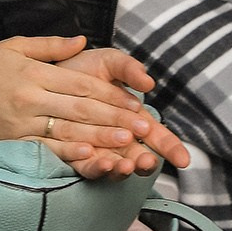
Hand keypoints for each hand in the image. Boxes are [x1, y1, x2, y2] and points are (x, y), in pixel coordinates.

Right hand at [0, 36, 178, 171]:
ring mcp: (22, 121)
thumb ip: (51, 45)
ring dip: (100, 137)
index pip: (82, 84)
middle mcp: (31, 97)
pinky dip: (68, 152)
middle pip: (81, 108)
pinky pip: (45, 148)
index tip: (136, 105)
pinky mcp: (14, 141)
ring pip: (68, 129)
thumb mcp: (15, 45)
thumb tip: (82, 41)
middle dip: (116, 119)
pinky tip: (89, 155)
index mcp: (35, 72)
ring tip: (127, 143)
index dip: (112, 95)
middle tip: (144, 128)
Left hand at [52, 47, 188, 174]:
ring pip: (114, 166)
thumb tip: (147, 81)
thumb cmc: (84, 69)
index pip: (157, 137)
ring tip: (124, 164)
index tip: (183, 159)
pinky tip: (97, 160)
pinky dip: (93, 167)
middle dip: (144, 161)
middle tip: (147, 160)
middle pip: (137, 157)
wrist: (48, 74)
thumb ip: (129, 68)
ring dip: (121, 168)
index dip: (171, 148)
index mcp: (132, 119)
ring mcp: (96, 149)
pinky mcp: (72, 155)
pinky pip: (84, 167)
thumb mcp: (110, 62)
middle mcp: (117, 139)